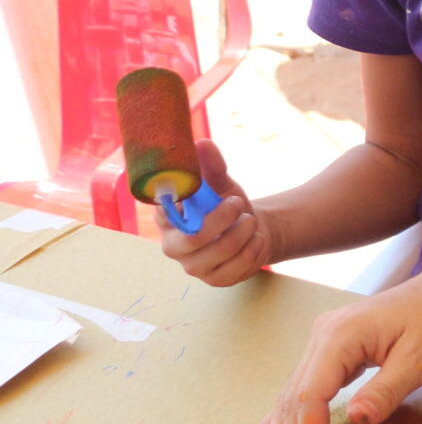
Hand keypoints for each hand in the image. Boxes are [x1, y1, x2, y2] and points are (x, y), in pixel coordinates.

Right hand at [156, 140, 273, 285]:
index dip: (184, 203)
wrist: (253, 229)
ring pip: (221, 251)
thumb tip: (202, 143)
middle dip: (222, 218)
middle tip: (237, 204)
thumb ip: (211, 166)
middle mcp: (174, 245)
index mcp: (167, 219)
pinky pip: (238, 265)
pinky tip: (255, 239)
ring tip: (249, 220)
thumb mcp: (222, 183)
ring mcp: (193, 266)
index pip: (164, 213)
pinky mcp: (215, 280)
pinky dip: (254, 247)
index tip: (205, 193)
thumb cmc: (228, 204)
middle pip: (193, 238)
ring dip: (244, 230)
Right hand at [247, 265, 421, 423]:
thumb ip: (386, 391)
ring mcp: (323, 341)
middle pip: (294, 401)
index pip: (310, 397)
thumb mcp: (420, 359)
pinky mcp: (332, 348)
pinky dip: (288, 416)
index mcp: (340, 337)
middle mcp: (322, 337)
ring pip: (293, 397)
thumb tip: (356, 421)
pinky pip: (304, 387)